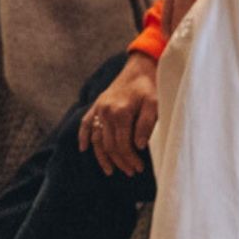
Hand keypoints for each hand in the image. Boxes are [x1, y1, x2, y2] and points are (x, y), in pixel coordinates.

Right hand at [77, 53, 160, 176]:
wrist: (141, 66)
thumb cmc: (150, 86)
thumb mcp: (155, 104)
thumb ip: (146, 125)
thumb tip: (138, 146)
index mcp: (120, 112)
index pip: (122, 145)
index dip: (129, 159)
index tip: (138, 168)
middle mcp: (106, 111)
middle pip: (109, 145)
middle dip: (120, 161)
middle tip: (131, 172)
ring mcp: (99, 108)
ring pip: (96, 139)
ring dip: (102, 156)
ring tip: (110, 170)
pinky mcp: (97, 105)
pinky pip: (86, 123)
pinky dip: (83, 137)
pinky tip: (83, 149)